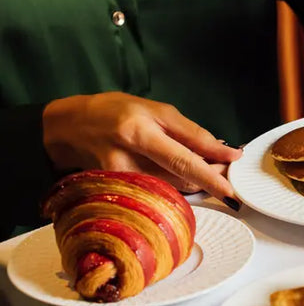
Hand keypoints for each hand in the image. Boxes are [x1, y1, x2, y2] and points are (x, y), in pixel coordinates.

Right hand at [43, 92, 241, 207]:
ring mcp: (119, 179)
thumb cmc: (116, 112)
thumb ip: (188, 132)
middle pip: (180, 177)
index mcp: (140, 131)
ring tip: (210, 174)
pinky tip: (184, 180)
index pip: (184, 155)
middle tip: (230, 178)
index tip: (235, 170)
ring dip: (196, 184)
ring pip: (171, 188)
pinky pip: (156, 193)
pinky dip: (176, 188)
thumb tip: (221, 150)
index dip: (212, 167)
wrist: (67, 127)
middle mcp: (128, 157)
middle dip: (211, 179)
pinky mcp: (114, 192)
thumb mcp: (154, 111)